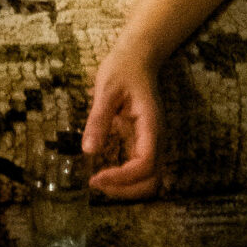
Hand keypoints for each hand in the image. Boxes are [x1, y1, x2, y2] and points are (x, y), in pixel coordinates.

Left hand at [81, 41, 161, 198]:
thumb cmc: (122, 68)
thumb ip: (99, 119)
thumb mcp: (106, 89)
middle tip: (97, 184)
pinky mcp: (146, 142)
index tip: (96, 178)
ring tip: (100, 182)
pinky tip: (107, 173)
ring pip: (151, 180)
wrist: (138, 56)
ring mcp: (153, 142)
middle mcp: (157, 139)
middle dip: (126, 190)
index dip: (122, 178)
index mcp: (151, 126)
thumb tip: (89, 151)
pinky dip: (128, 180)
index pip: (145, 164)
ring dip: (128, 188)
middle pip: (152, 181)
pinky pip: (143, 170)